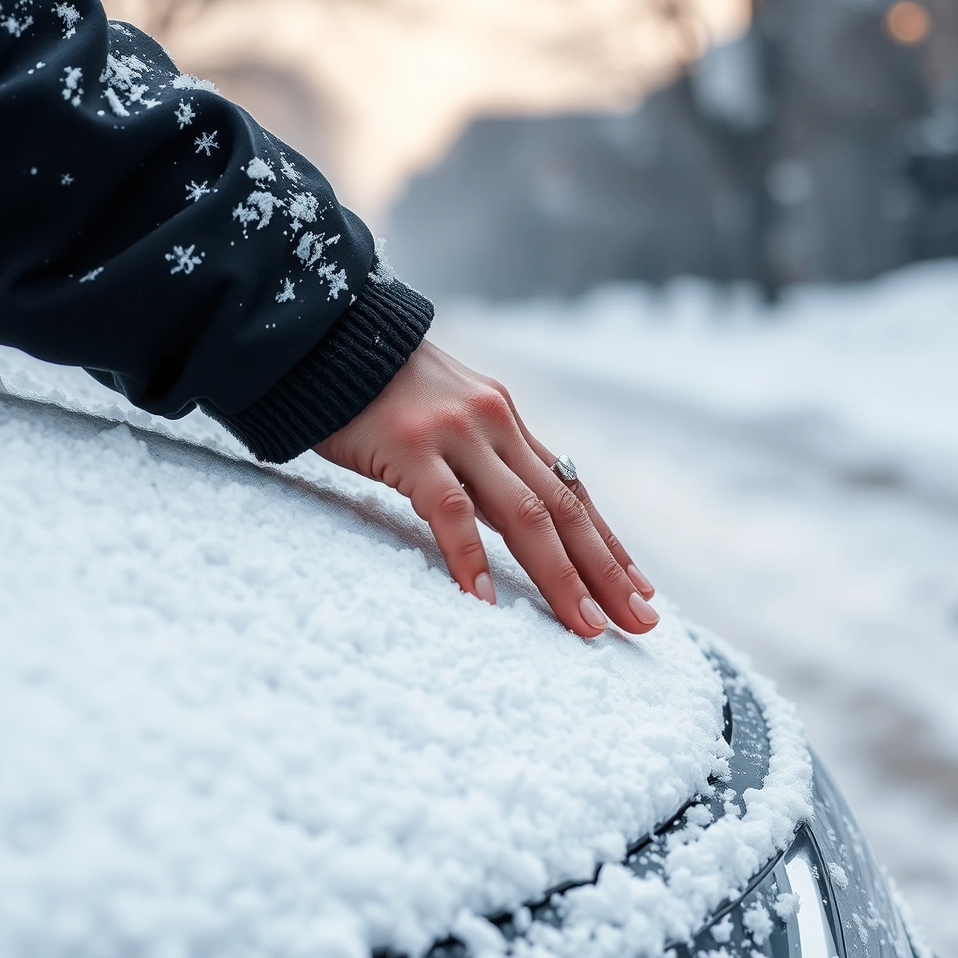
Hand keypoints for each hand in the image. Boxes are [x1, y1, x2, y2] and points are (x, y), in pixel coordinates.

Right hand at [314, 341, 656, 637]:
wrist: (317, 331)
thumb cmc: (370, 385)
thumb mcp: (442, 414)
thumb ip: (476, 459)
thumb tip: (510, 516)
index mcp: (505, 420)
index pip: (569, 490)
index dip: (607, 543)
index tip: (640, 590)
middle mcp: (495, 424)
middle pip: (564, 509)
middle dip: (606, 571)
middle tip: (640, 622)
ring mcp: (456, 433)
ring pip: (525, 515)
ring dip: (561, 576)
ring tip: (587, 626)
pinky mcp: (409, 446)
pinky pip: (450, 510)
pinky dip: (472, 557)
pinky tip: (487, 599)